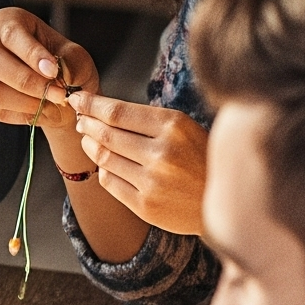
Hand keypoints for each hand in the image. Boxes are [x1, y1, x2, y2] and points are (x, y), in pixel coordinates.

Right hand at [0, 9, 100, 140]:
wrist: (60, 92)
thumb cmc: (67, 67)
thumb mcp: (77, 58)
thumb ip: (71, 63)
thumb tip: (59, 74)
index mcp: (10, 20)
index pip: (11, 33)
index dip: (31, 53)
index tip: (53, 72)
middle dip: (26, 81)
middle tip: (58, 94)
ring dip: (26, 102)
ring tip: (52, 103)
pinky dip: (23, 114)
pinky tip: (41, 109)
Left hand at [66, 95, 209, 234]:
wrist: (227, 201)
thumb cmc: (203, 159)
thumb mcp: (185, 128)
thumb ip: (147, 121)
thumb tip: (100, 110)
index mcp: (173, 126)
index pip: (116, 112)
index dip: (90, 104)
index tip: (77, 99)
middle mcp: (161, 153)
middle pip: (105, 133)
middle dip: (86, 123)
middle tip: (81, 119)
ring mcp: (152, 181)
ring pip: (102, 157)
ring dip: (90, 144)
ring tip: (88, 137)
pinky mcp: (145, 205)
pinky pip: (108, 181)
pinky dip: (103, 168)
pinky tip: (106, 162)